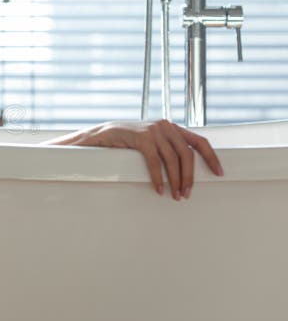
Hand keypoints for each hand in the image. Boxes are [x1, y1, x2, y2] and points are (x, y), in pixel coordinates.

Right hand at [45, 119, 223, 199]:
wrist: (100, 135)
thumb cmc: (125, 143)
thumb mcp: (151, 142)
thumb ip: (166, 148)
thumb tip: (185, 169)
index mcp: (171, 127)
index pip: (199, 141)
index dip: (211, 158)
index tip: (219, 174)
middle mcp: (165, 125)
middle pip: (187, 154)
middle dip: (190, 177)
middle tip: (187, 194)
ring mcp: (153, 130)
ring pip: (174, 159)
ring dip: (176, 180)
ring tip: (174, 195)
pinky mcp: (141, 137)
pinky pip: (155, 161)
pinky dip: (158, 177)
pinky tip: (159, 189)